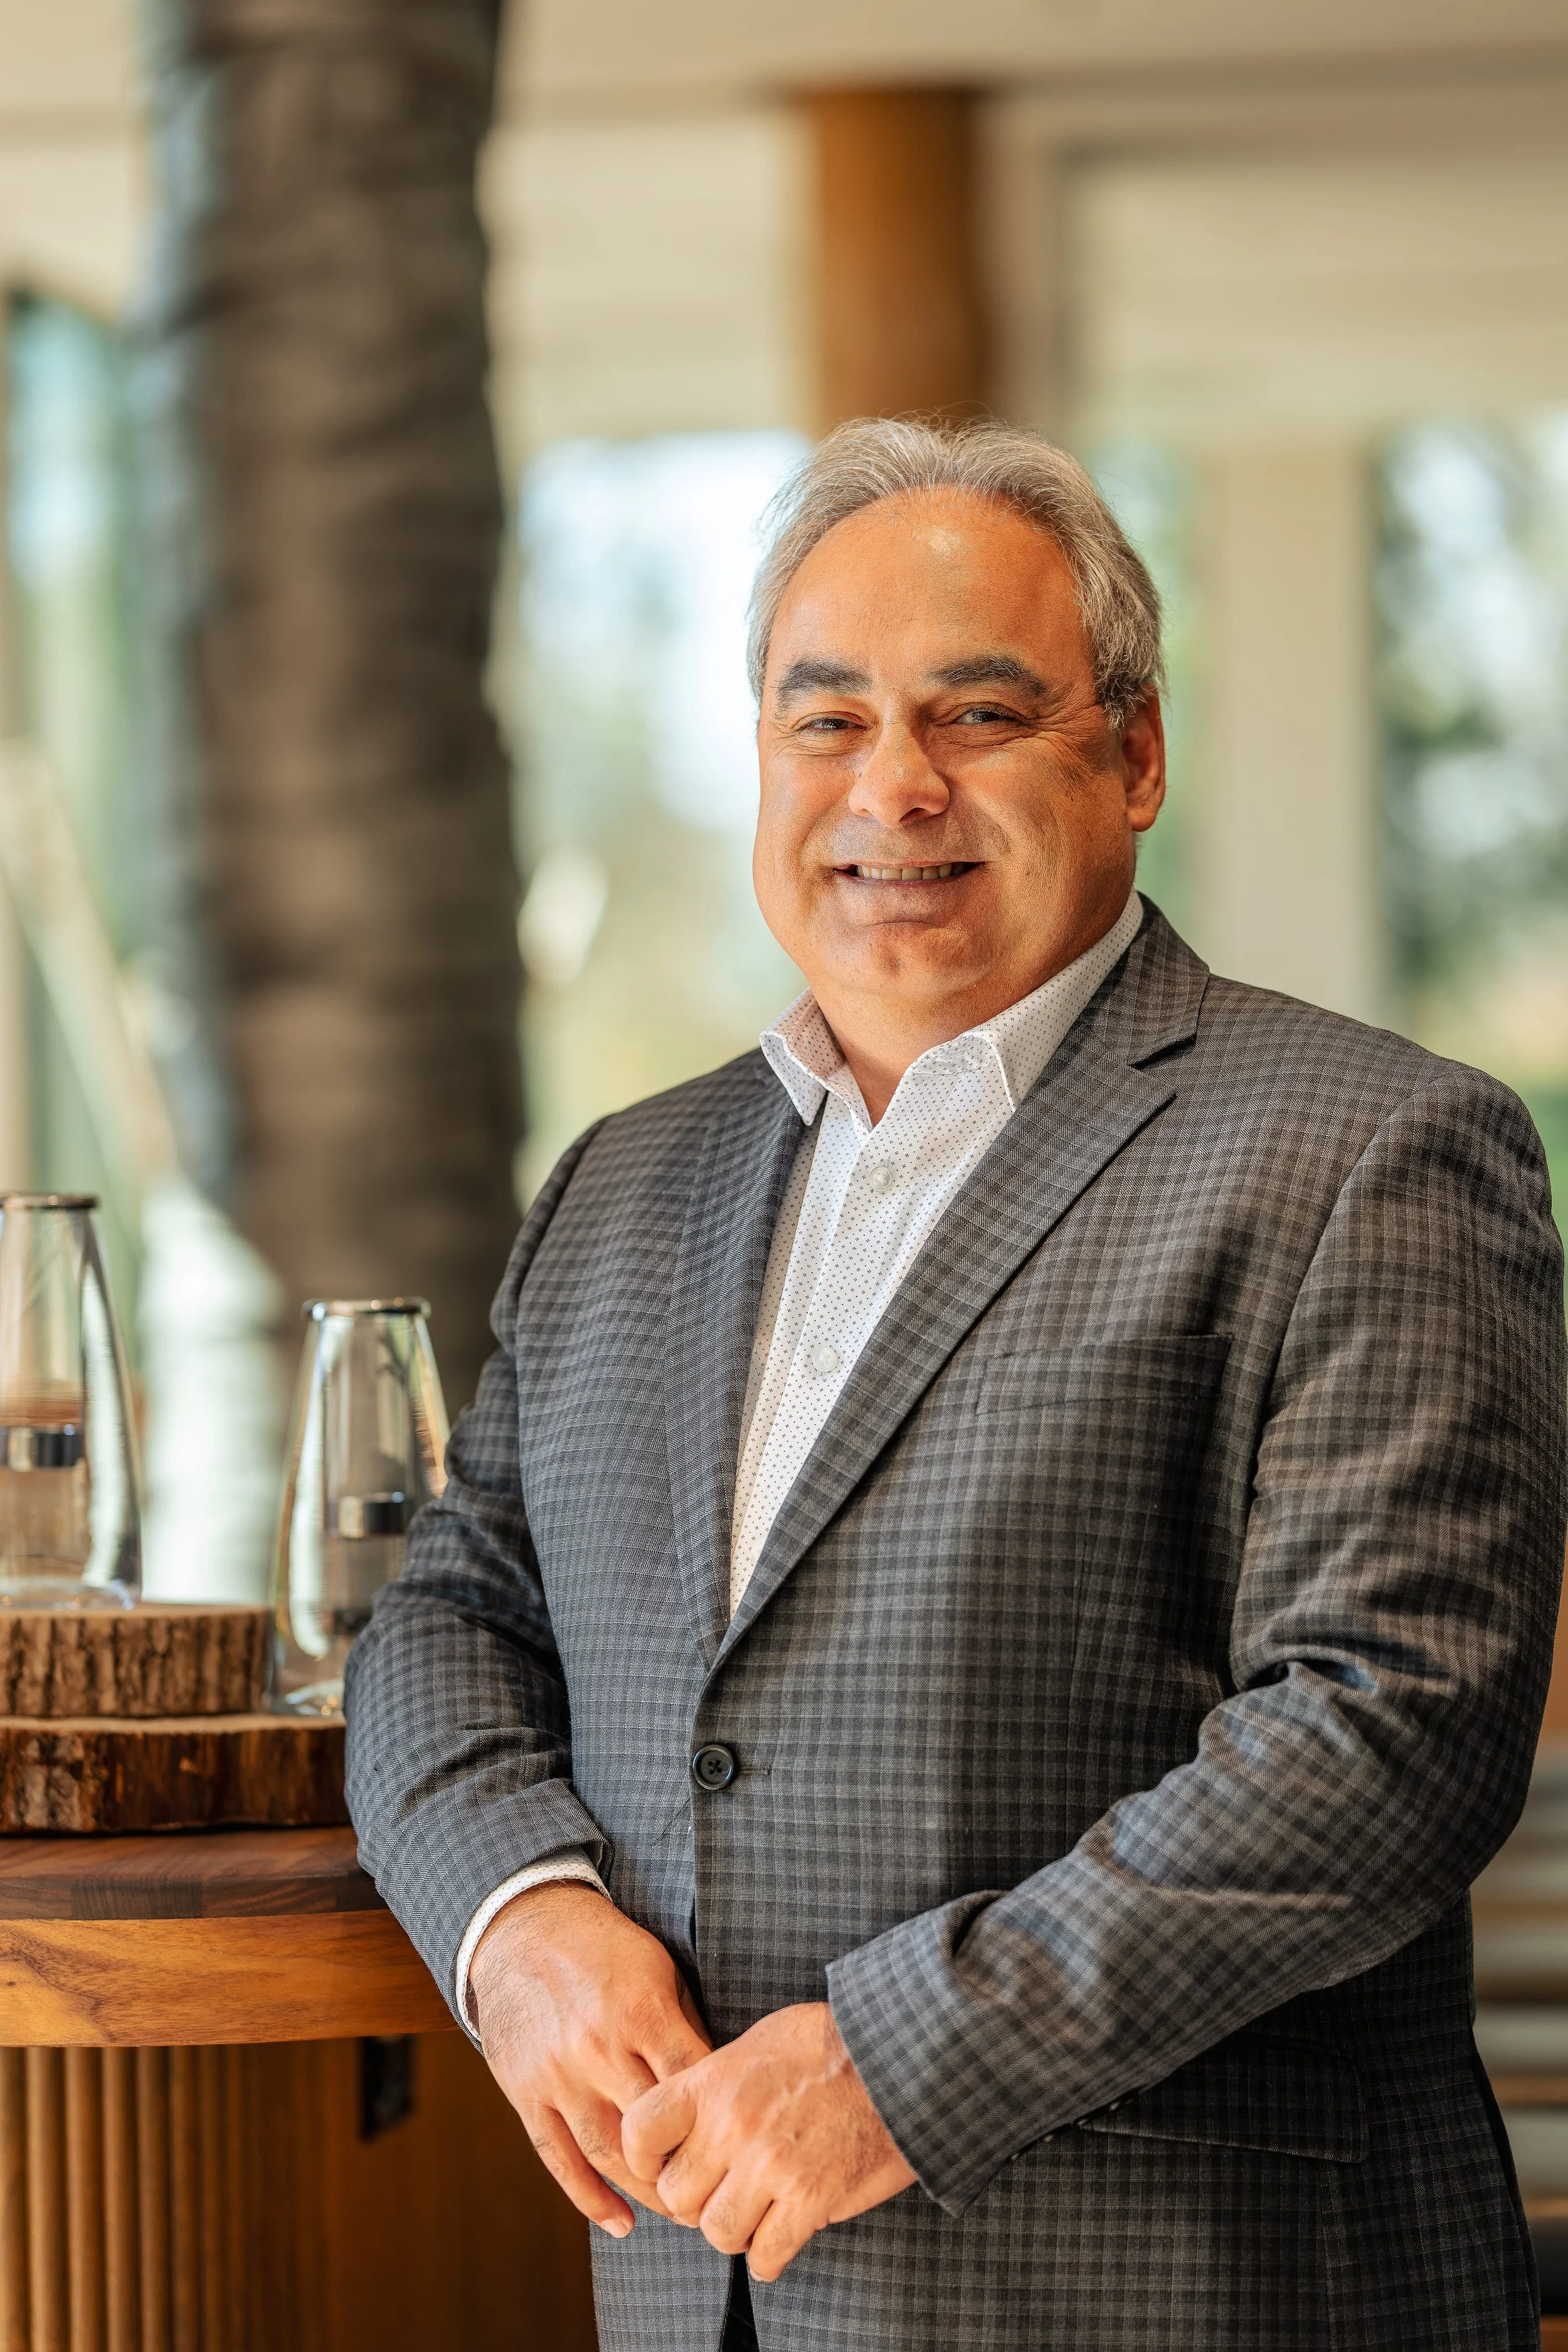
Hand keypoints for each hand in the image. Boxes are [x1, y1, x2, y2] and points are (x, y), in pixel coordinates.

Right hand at [469, 1881, 711, 2237]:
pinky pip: (559, 2159)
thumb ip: (685, 2029)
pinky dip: (590, 2198)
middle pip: (653, 2131)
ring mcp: (557, 2075)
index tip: (744, 2149)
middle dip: (689, 2169)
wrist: (524, 1928)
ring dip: (646, 2194)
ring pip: (607, 2154)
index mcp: (640, 2011)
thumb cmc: (605, 1949)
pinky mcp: (525, 2094)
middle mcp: (597, 2047)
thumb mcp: (659, 1971)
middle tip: (722, 2195)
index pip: (691, 2084)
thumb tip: (720, 2091)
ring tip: (681, 2213)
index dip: (719, 2124)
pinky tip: (621, 2223)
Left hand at [620, 2000, 916, 2279]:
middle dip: (694, 2198)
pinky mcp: (810, 2200)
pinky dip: (769, 2256)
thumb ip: (717, 2082)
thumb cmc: (831, 2043)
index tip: (662, 2163)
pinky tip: (780, 2236)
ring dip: (733, 2229)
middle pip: (675, 2194)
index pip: (640, 2130)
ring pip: (717, 2232)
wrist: (900, 2057)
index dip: (643, 2156)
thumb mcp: (759, 2042)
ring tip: (753, 2212)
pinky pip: (765, 2256)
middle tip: (718, 2190)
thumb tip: (690, 2120)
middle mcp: (733, 2126)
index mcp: (714, 2081)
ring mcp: (771, 2166)